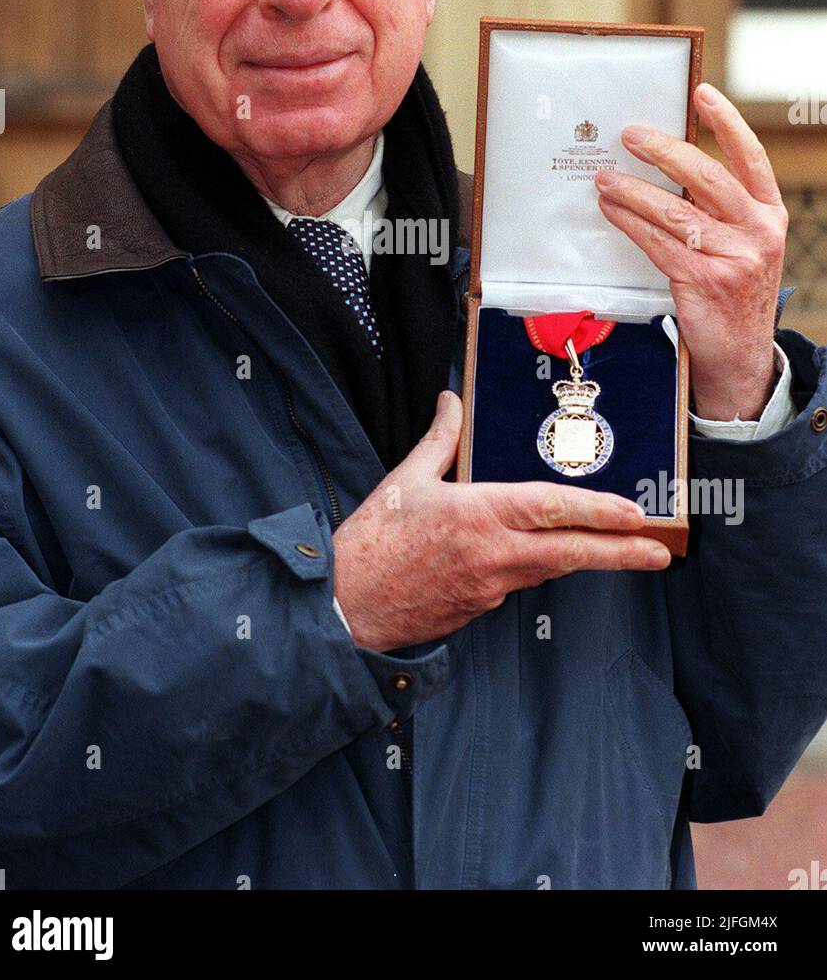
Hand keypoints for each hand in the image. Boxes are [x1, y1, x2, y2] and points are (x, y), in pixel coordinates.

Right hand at [333, 390, 670, 652]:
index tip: (634, 513)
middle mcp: (494, 554)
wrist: (346, 606)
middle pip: (571, 553)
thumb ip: (440, 438)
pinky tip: (551, 558)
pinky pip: (521, 582)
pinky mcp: (479, 607)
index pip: (553, 510)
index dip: (598, 511)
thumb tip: (452, 399)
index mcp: (478, 515)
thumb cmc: (373, 540)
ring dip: (586, 559)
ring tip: (624, 550)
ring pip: (550, 568)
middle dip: (621, 552)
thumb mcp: (406, 478)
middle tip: (660, 552)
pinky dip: (541, 567)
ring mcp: (490, 587)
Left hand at [593, 82, 787, 420]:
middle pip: (708, 178)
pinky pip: (658, 243)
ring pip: (675, 212)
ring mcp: (733, 258)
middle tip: (631, 135)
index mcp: (769, 215)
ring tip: (604, 178)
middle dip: (665, 152)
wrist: (740, 356)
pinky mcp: (703, 282)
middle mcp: (757, 233)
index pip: (751, 158)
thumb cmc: (732, 291)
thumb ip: (717, 210)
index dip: (727, 123)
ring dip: (633, 191)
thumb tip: (668, 168)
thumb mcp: (741, 245)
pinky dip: (629, 223)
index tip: (702, 93)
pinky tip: (611, 211)